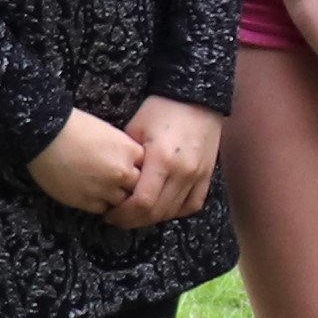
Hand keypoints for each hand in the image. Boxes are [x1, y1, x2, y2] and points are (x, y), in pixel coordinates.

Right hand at [26, 110, 147, 215]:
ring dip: (115, 196)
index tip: (131, 168)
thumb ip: (123, 150)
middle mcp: (121, 172)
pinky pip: (102, 209)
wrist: (44, 136)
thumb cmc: (74, 127)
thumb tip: (130, 163)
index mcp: (129, 151)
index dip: (138, 168)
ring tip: (102, 186)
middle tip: (118, 181)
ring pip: (122, 202)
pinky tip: (90, 191)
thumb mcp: (108, 132)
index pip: (148, 168)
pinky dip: (99, 202)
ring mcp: (105, 189)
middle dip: (130, 185)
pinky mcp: (87, 202)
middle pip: (138, 188)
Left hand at [119, 96, 225, 225]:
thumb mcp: (135, 128)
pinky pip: (192, 204)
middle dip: (134, 220)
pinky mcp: (207, 175)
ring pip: (174, 212)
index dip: (124, 214)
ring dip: (153, 218)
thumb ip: (126, 159)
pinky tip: (162, 209)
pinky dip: (176, 211)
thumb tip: (112, 181)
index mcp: (162, 159)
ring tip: (136, 215)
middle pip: (157, 212)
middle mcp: (183, 172)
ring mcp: (198, 175)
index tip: (110, 214)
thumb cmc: (161, 109)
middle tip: (118, 218)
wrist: (196, 97)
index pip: (142, 202)